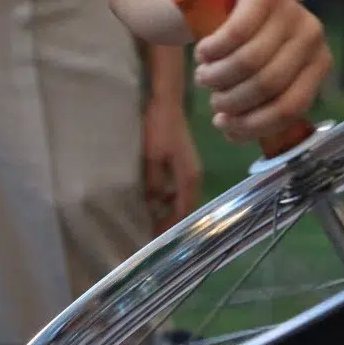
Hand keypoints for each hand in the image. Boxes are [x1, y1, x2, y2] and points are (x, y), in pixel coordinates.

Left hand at [142, 97, 202, 234]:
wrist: (165, 102)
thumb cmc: (158, 128)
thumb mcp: (151, 158)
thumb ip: (153, 184)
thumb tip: (152, 207)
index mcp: (189, 177)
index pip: (184, 211)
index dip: (171, 228)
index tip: (155, 243)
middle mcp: (193, 175)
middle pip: (184, 207)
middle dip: (170, 223)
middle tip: (150, 237)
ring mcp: (188, 168)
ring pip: (180, 198)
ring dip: (168, 211)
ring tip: (150, 222)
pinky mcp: (181, 162)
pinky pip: (176, 188)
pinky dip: (166, 198)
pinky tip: (151, 201)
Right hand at [190, 0, 332, 143]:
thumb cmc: (248, 40)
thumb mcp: (263, 72)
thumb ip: (260, 103)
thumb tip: (237, 134)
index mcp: (319, 62)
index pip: (291, 107)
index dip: (253, 124)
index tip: (224, 126)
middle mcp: (312, 35)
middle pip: (267, 85)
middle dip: (231, 101)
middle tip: (212, 99)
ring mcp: (290, 10)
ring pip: (248, 62)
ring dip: (216, 77)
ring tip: (205, 76)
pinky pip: (234, 33)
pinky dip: (212, 51)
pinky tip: (203, 52)